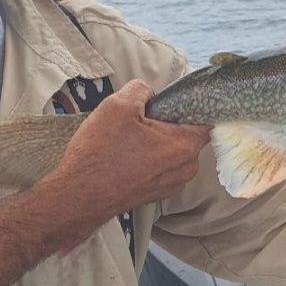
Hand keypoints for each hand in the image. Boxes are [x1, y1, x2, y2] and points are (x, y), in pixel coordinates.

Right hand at [51, 80, 211, 218]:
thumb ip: (140, 90)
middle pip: (188, 134)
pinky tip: (127, 154)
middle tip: (142, 118)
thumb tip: (147, 92)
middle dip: (168, 122)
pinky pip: (162, 167)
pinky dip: (150, 158)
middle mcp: (186, 168)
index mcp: (184, 145)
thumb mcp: (118, 106)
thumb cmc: (100, 154)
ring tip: (130, 138)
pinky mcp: (157, 193)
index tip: (173, 99)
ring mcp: (172, 183)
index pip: (206, 119)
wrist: (79, 196)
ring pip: (174, 151)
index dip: (192, 104)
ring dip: (157, 141)